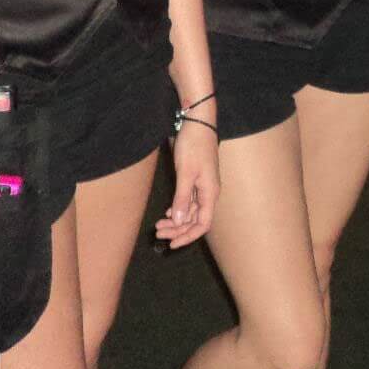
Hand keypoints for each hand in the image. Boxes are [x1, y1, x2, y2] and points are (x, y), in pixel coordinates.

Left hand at [154, 116, 218, 249]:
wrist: (198, 124)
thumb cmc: (194, 146)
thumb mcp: (185, 173)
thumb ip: (182, 198)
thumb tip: (179, 222)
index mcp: (210, 194)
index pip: (202, 225)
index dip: (188, 236)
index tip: (172, 244)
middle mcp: (209, 193)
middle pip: (195, 221)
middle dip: (177, 230)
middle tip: (158, 233)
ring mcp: (204, 187)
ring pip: (191, 211)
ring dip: (176, 220)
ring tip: (159, 224)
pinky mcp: (197, 180)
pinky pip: (189, 201)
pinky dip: (178, 209)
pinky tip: (168, 211)